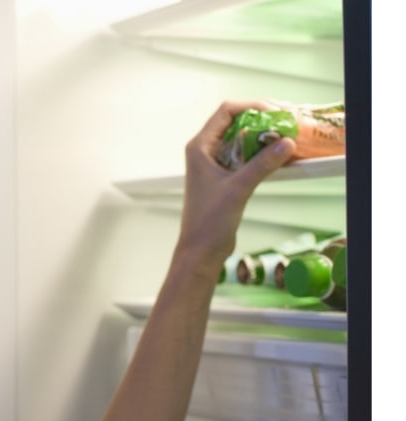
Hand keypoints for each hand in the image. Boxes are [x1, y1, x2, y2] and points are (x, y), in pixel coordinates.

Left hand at [179, 100, 295, 263]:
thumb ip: (262, 164)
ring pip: (242, 139)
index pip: (226, 112)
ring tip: (287, 135)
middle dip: (262, 119)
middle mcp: (205, 150)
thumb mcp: (238, 188)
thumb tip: (286, 143)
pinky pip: (245, 156)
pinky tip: (280, 155)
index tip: (276, 112)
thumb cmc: (209, 220)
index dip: (252, 106)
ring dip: (263, 137)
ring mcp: (214, 163)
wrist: (201, 249)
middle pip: (235, 122)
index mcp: (200, 146)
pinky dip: (262, 153)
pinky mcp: (224, 176)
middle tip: (287, 122)